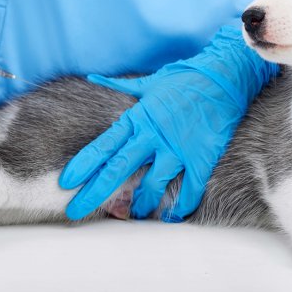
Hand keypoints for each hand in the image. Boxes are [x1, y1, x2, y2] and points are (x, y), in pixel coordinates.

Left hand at [59, 26, 277, 221]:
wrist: (224, 75)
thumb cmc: (185, 77)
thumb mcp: (149, 81)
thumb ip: (120, 86)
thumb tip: (94, 78)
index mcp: (139, 117)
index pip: (104, 145)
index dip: (84, 165)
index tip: (66, 182)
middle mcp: (154, 135)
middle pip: (118, 170)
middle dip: (95, 193)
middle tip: (77, 211)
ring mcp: (179, 147)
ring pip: (153, 185)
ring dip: (140, 203)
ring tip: (133, 213)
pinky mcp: (202, 156)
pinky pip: (190, 188)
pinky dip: (181, 206)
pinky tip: (171, 216)